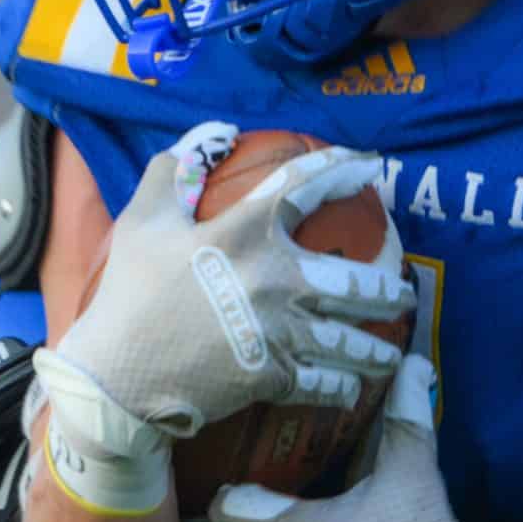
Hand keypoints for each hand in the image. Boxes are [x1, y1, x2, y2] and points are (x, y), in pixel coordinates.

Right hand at [38, 123, 411, 512]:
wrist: (117, 374)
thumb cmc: (128, 294)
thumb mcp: (144, 218)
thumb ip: (176, 169)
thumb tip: (215, 134)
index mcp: (246, 232)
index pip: (305, 186)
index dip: (343, 168)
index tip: (372, 164)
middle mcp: (276, 280)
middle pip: (356, 282)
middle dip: (390, 289)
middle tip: (405, 293)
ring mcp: (279, 333)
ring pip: (350, 342)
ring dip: (376, 349)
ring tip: (391, 353)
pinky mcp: (272, 377)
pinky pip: (322, 383)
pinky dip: (341, 387)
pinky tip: (351, 387)